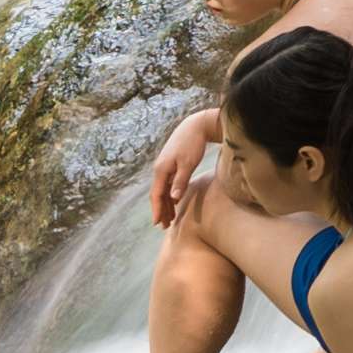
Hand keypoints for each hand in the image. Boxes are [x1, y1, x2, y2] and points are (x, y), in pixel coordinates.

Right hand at [146, 103, 223, 226]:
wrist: (195, 126)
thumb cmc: (192, 144)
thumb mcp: (188, 163)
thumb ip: (180, 181)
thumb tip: (173, 198)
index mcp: (161, 170)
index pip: (157, 195)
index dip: (157, 210)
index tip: (157, 224)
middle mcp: (160, 169)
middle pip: (158, 194)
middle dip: (160, 210)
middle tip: (164, 226)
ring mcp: (165, 166)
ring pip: (163, 189)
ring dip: (166, 204)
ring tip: (169, 218)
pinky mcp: (171, 164)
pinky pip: (168, 183)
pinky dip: (170, 194)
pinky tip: (174, 201)